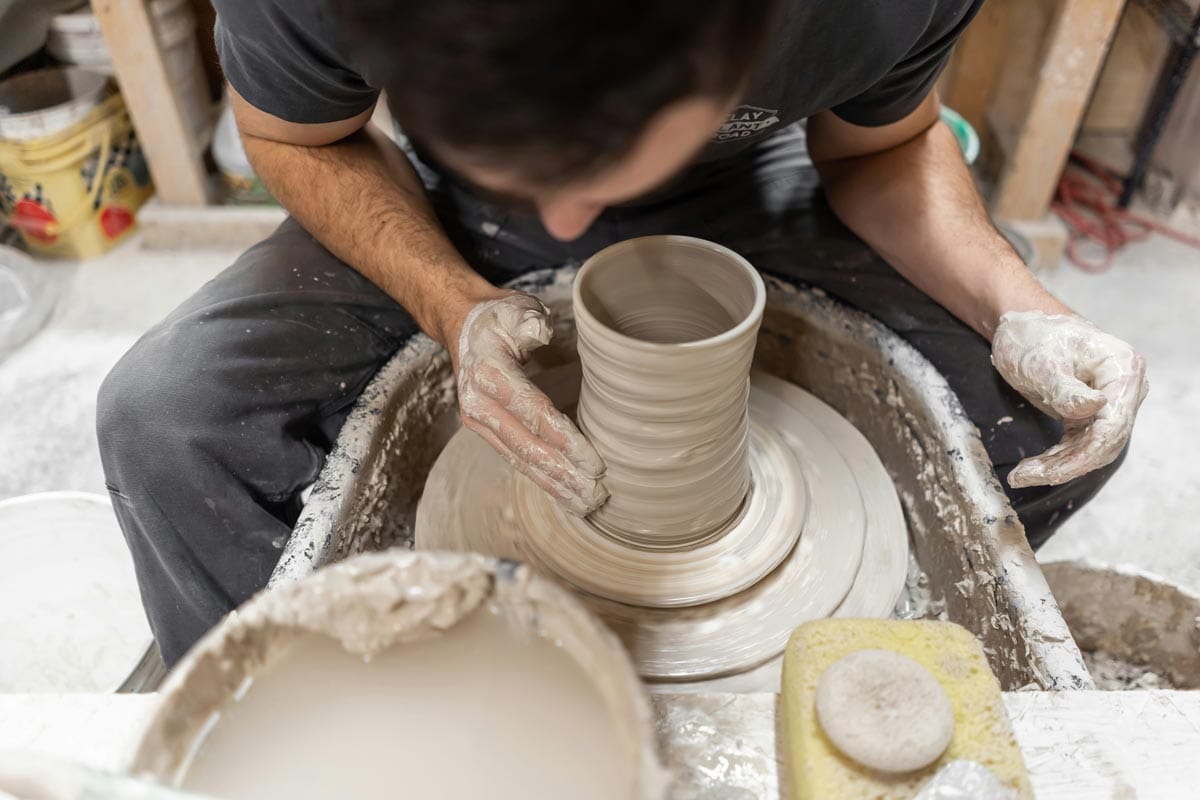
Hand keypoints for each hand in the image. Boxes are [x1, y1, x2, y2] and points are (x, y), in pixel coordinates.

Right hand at [452, 292, 607, 514]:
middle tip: (598, 495)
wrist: (463, 329)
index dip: (566, 440)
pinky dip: (542, 479)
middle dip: (564, 475)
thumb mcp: (513, 308)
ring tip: (586, 505)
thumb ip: (527, 319)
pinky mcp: (487, 433)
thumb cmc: (497, 320)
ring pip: (521, 461)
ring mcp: (480, 424)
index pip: (534, 414)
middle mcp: (479, 406)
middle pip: (528, 448)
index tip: (595, 462)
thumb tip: (541, 333)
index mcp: (488, 375)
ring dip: (555, 485)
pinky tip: (564, 495)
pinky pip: (517, 460)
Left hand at [991, 311, 1147, 488]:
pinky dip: (1058, 458)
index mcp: (1123, 369)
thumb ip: (1066, 389)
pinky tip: (1031, 468)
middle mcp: (1124, 388)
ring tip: (1022, 474)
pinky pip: (1080, 443)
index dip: (1084, 454)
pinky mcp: (1091, 413)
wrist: (1020, 325)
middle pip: (1106, 441)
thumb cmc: (1032, 335)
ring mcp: (1110, 401)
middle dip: (1067, 464)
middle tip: (1025, 475)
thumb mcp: (1042, 362)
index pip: (1114, 425)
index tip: (1050, 471)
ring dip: (1059, 465)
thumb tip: (1094, 408)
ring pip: (1092, 448)